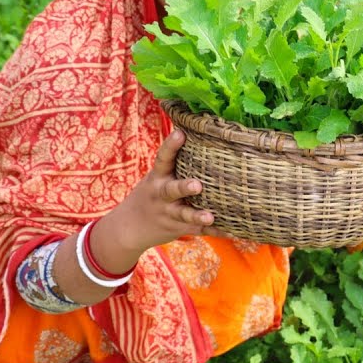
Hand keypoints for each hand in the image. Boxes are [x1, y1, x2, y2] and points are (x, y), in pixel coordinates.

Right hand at [101, 130, 218, 257]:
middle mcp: (162, 194)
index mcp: (158, 177)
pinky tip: (232, 232)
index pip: (162, 158)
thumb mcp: (157, 177)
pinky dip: (216, 232)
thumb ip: (175, 162)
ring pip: (184, 214)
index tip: (180, 133)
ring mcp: (170, 213)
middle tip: (197, 185)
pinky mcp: (180, 228)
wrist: (129, 227)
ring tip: (210, 216)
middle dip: (183, 187)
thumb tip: (196, 130)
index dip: (171, 145)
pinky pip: (199, 230)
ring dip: (197, 215)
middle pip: (172, 190)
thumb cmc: (152, 194)